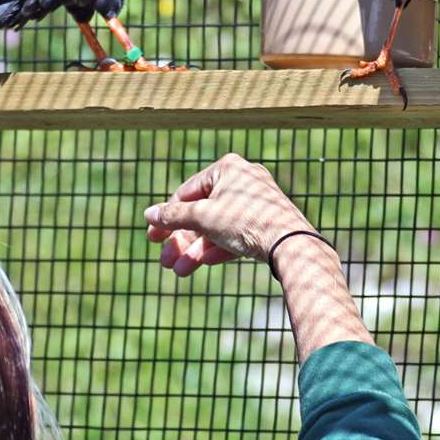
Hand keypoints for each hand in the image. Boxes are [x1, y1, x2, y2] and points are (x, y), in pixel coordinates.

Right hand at [144, 153, 316, 277]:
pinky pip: (235, 233)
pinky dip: (218, 249)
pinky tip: (201, 264)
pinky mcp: (266, 222)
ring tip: (180, 272)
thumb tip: (148, 214)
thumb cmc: (246, 221)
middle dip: (181, 241)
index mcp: (227, 168)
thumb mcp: (202, 218)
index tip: (152, 239)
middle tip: (165, 262)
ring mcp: (256, 202)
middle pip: (201, 213)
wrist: (290, 243)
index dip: (167, 217)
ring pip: (217, 227)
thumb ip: (173, 216)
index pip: (186, 192)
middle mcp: (243, 180)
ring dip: (196, 250)